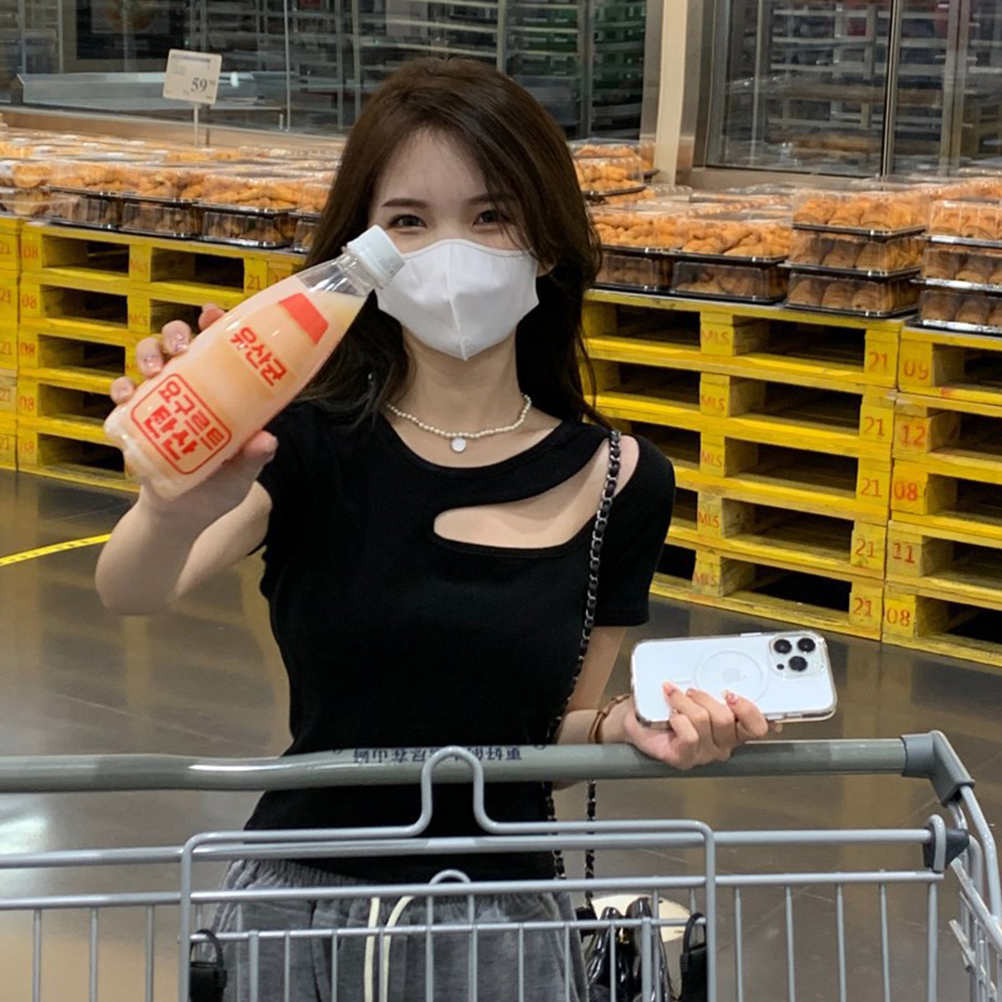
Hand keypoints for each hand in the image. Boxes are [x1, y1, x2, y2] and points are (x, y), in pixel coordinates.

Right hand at [109, 304, 277, 524]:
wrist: (181, 516)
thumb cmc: (218, 490)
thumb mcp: (241, 475)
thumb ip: (254, 458)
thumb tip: (267, 440)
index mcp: (223, 393)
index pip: (221, 349)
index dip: (216, 325)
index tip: (212, 314)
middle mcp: (191, 388)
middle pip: (179, 344)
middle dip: (176, 333)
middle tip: (182, 347)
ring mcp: (162, 400)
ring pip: (149, 358)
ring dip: (148, 354)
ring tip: (154, 369)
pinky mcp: (137, 419)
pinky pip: (123, 393)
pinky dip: (121, 388)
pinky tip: (127, 394)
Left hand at [620, 684, 773, 769]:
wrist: (635, 719)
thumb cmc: (663, 706)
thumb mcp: (694, 691)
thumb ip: (714, 686)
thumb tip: (724, 674)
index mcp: (731, 729)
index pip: (757, 728)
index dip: (752, 711)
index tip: (734, 694)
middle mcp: (721, 745)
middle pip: (728, 720)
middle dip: (706, 698)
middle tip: (692, 691)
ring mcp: (703, 754)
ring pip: (705, 722)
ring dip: (686, 703)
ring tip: (675, 697)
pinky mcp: (684, 759)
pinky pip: (689, 736)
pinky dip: (678, 719)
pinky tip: (671, 715)